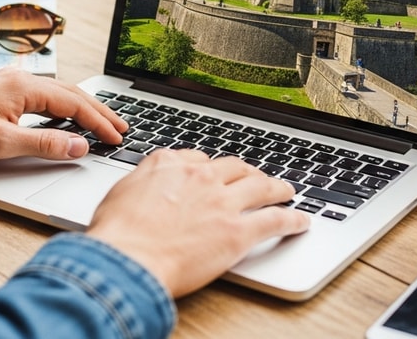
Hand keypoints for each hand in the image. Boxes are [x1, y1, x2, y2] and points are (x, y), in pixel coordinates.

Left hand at [0, 68, 127, 161]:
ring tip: (101, 121)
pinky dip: (61, 106)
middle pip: (70, 94)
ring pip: (56, 93)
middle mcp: (19, 78)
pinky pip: (41, 96)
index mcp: (24, 86)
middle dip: (98, 111)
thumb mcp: (2, 144)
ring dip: (81, 108)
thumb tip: (80, 146)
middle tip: (122, 127)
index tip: (118, 137)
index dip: (99, 122)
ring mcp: (8, 83)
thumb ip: (45, 145)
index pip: (74, 104)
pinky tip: (63, 115)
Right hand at [86, 150, 309, 297]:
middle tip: (254, 177)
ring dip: (277, 187)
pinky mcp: (238, 232)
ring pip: (261, 185)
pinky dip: (292, 220)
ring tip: (286, 190)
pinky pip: (275, 220)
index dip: (208, 167)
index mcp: (168, 165)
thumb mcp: (119, 194)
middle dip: (247, 171)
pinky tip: (300, 221)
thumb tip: (143, 186)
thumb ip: (140, 184)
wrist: (127, 259)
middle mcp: (199, 176)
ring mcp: (222, 202)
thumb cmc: (116, 235)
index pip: (196, 157)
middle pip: (234, 166)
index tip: (212, 173)